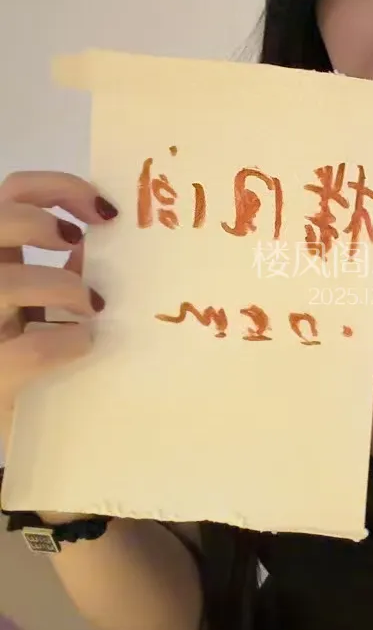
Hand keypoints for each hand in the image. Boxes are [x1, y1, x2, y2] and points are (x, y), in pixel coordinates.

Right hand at [0, 171, 117, 519]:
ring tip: (88, 307)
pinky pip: (31, 347)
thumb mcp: (42, 311)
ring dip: (60, 286)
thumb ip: (65, 273)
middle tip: (81, 245)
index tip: (105, 211)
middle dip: (41, 221)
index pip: (10, 193)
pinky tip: (83, 346)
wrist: (24, 443)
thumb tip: (106, 237)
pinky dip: (67, 342)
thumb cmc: (34, 367)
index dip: (56, 186)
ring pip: (4, 282)